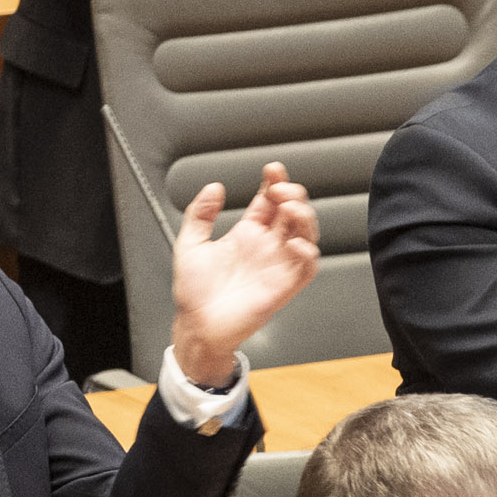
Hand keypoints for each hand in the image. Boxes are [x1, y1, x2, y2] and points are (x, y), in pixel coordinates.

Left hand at [163, 163, 323, 384]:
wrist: (197, 326)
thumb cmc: (194, 293)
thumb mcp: (189, 244)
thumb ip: (199, 214)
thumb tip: (214, 187)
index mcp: (246, 235)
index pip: (269, 202)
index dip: (274, 183)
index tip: (272, 170)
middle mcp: (265, 247)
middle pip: (291, 213)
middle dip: (292, 195)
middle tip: (280, 188)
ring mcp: (277, 265)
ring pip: (305, 235)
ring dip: (304, 218)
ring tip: (290, 207)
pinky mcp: (284, 287)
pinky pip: (306, 268)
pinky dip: (307, 253)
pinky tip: (295, 242)